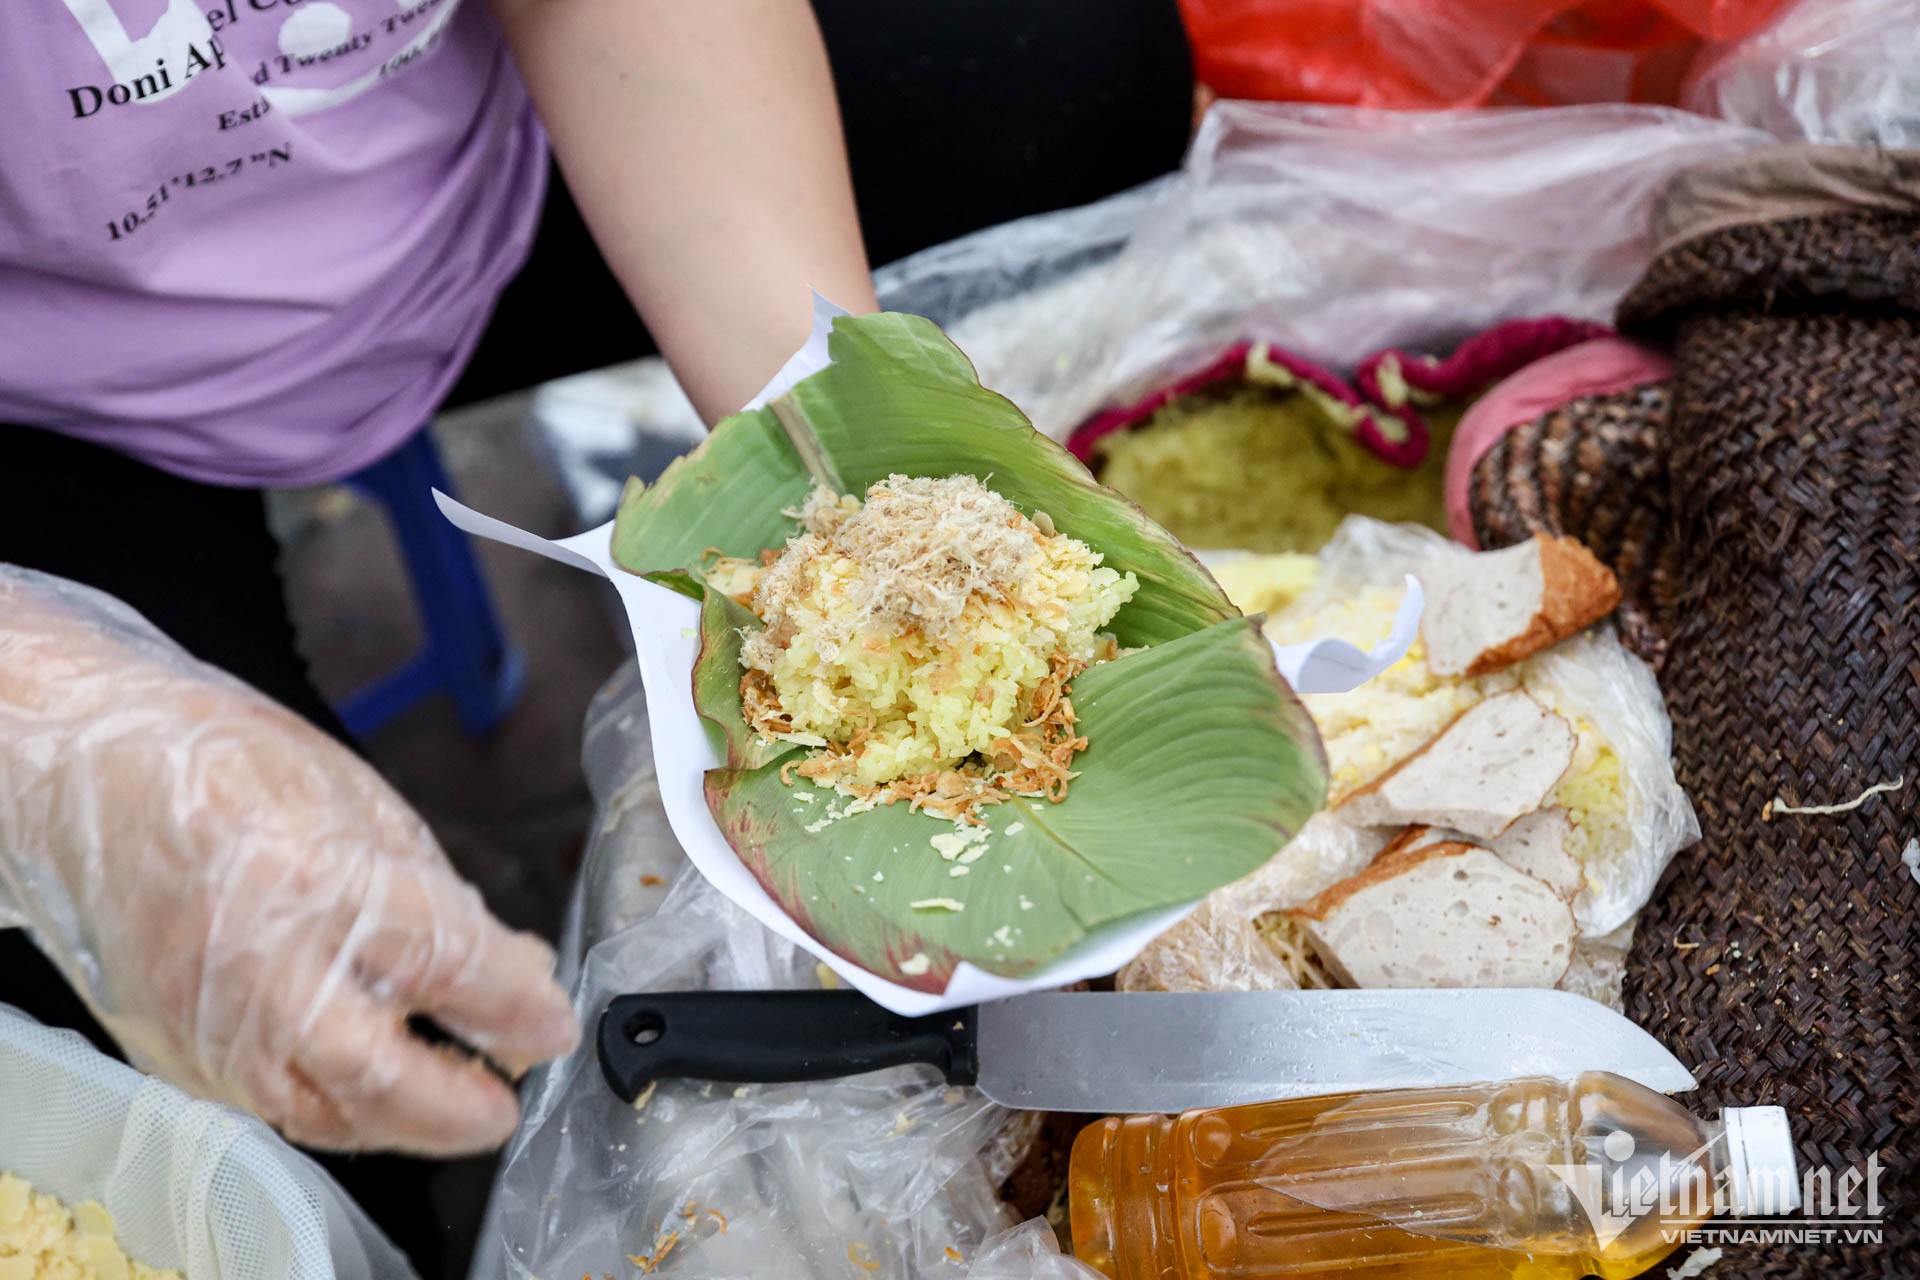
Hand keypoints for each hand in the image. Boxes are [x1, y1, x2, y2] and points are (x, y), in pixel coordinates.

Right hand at [0, 568, 577, 1154]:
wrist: (94, 774)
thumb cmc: (228, 771)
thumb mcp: (366, 809)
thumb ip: (442, 902)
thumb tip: (511, 970)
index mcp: (321, 883)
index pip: (450, 970)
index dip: (517, 1009)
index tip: (552, 1024)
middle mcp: (263, 969)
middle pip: (383, 1078)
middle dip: (462, 1106)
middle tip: (507, 1100)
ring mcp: (212, 1022)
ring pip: (325, 1114)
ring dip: (404, 1123)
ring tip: (455, 1105)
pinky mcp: (178, 1052)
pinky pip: (271, 1105)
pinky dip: (336, 1109)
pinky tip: (374, 1090)